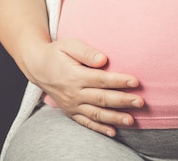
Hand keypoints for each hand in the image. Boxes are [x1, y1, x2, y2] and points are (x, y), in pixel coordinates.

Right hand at [24, 38, 143, 136]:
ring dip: (114, 118)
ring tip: (131, 120)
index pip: (100, 79)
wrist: (37, 67)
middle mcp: (73, 93)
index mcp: (74, 75)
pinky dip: (99, 128)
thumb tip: (103, 60)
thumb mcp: (68, 45)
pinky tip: (113, 132)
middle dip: (122, 101)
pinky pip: (85, 122)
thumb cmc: (56, 53)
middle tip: (140, 102)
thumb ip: (85, 52)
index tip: (135, 81)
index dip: (118, 81)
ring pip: (96, 114)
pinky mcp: (70, 111)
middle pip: (101, 98)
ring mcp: (71, 104)